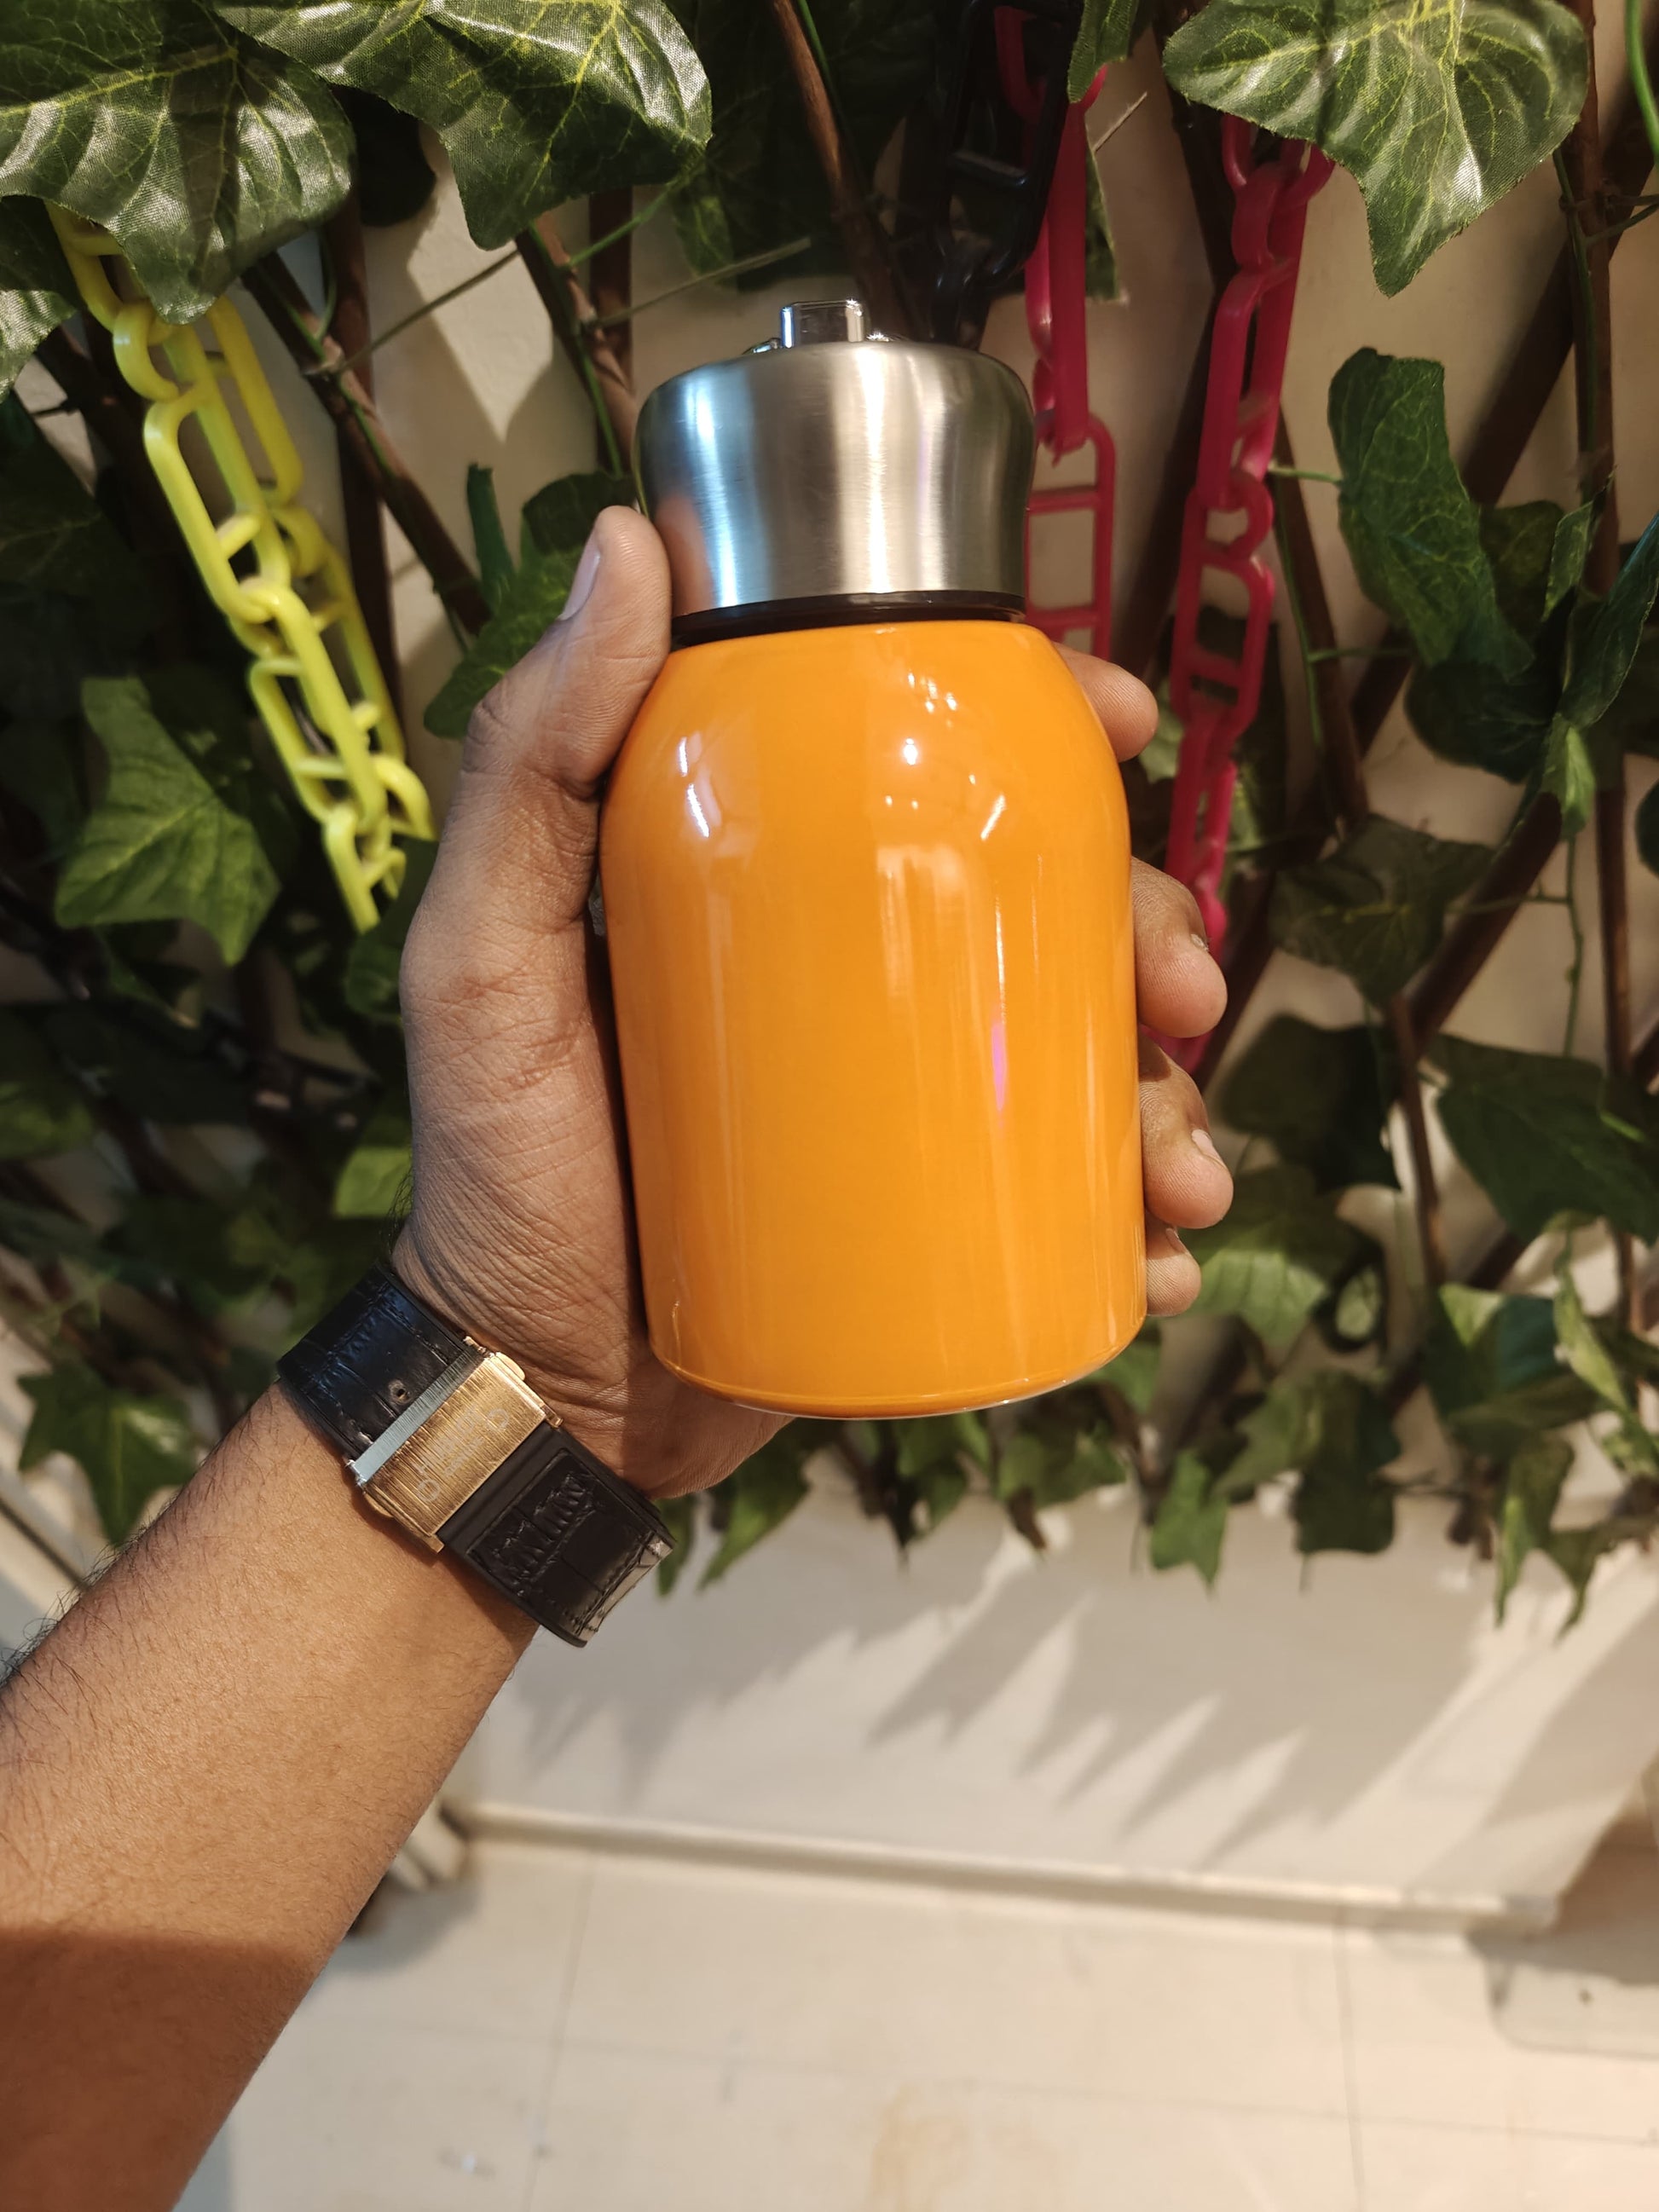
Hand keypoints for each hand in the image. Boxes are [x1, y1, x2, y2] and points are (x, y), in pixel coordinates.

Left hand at [394, 508, 1231, 1497]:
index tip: (1122, 722)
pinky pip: (1066, 1210)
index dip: (1047, 726)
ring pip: (1078, 1059)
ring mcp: (898, 1111)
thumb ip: (527, 767)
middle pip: (1044, 911)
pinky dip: (1138, 1228)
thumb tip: (627, 544)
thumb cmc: (496, 1166)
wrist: (530, 1386)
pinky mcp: (928, 1229)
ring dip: (1171, 1091)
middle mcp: (852, 984)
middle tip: (1182, 989)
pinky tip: (1165, 1257)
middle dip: (1151, 930)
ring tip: (1183, 1163)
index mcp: (770, 892)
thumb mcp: (484, 953)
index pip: (927, 765)